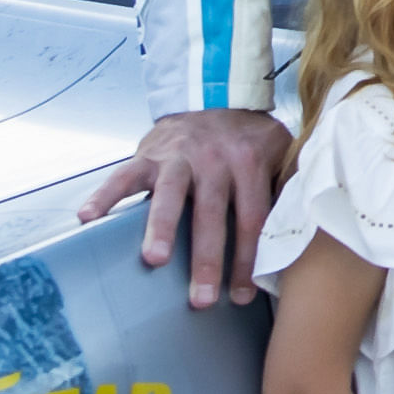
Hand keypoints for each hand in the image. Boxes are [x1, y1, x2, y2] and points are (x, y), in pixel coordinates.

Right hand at [79, 106, 296, 308]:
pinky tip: (87, 218)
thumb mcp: (278, 154)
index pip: (250, 219)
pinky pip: (123, 175)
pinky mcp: (148, 153)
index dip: (247, 259)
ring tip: (154, 259)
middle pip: (211, 215)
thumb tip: (307, 235)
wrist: (213, 94)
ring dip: (161, 228)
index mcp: (249, 163)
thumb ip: (285, 188)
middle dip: (207, 259)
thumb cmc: (248, 139)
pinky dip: (104, 195)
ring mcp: (178, 156)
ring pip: (169, 195)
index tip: (242, 296)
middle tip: (202, 299)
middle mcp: (214, 159)